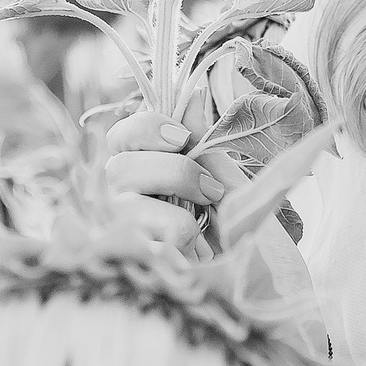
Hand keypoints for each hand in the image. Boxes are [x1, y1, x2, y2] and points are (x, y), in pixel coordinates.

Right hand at [105, 108, 226, 246]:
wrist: (246, 269)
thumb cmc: (231, 224)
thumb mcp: (226, 178)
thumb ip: (204, 143)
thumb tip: (191, 96)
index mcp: (142, 167)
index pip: (121, 135)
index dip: (146, 128)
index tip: (182, 137)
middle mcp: (121, 196)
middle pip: (119, 168)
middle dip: (173, 173)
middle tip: (211, 190)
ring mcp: (119, 230)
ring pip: (126, 204)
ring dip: (177, 210)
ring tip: (207, 220)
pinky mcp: (129, 257)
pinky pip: (144, 238)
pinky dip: (179, 236)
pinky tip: (197, 248)